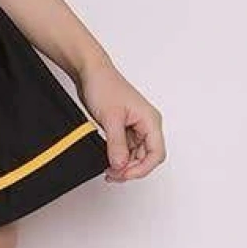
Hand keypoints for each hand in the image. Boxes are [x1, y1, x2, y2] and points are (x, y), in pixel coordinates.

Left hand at [75, 58, 165, 181]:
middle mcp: (146, 125)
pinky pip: (126, 149)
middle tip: (113, 174)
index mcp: (150, 120)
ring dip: (124, 165)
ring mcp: (135, 127)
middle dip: (131, 169)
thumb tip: (121, 165)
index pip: (156, 154)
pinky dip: (118, 158)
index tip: (124, 174)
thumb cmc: (104, 85)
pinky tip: (108, 161)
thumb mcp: (110, 118)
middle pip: (147, 157)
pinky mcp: (124, 128)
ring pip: (136, 155)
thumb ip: (117, 144)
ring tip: (109, 170)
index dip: (142, 169)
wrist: (90, 73)